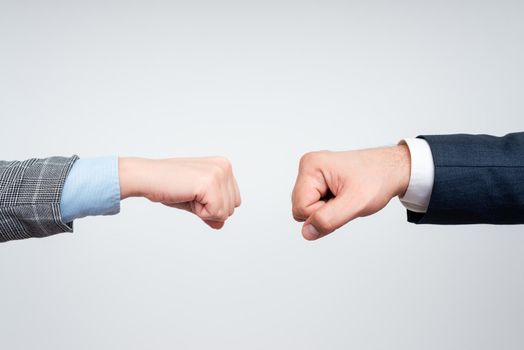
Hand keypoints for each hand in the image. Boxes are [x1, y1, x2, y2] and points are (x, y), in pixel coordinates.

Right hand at [119, 157, 240, 228]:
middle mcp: (224, 166)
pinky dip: (200, 213)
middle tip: (189, 195)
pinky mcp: (210, 183)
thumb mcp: (196, 200)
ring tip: (188, 194)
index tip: (194, 193)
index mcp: (223, 166)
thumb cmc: (168, 185)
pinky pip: (216, 213)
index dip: (212, 206)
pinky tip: (187, 196)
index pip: (234, 201)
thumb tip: (221, 224)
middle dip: (210, 210)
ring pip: (225, 212)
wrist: (147, 177)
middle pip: (232, 208)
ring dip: (204, 211)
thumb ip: (212, 210)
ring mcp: (218, 173)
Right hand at [292, 145, 410, 239]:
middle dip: (324, 212)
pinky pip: (314, 205)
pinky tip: (342, 196)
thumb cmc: (377, 179)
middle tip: (345, 200)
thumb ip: (329, 219)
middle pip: (300, 209)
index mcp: (311, 166)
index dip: (322, 213)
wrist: (390, 170)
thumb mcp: (356, 202)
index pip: (300, 208)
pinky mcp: (318, 181)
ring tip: (345, 197)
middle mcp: (308, 168)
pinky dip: (329, 207)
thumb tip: (306, 232)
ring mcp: (312, 174)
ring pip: (307, 209)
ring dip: (327, 210)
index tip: (343, 201)